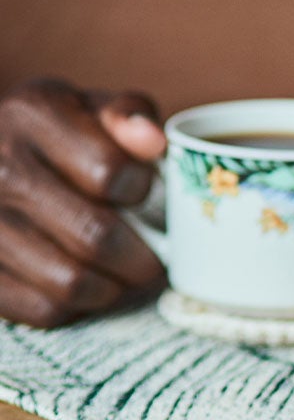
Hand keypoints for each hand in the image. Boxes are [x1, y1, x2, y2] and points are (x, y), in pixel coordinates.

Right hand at [0, 79, 166, 327]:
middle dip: (141, 256)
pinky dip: (76, 306)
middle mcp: (1, 167)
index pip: (113, 173)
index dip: (144, 192)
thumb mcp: (92, 108)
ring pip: (73, 282)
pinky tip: (83, 283)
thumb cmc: (61, 135)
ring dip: (113, 287)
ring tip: (121, 273)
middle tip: (153, 258)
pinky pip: (44, 310)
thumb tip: (153, 140)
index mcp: (33, 114)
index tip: (144, 196)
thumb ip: (130, 116)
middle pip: (96, 236)